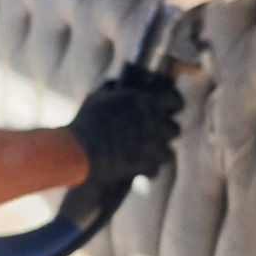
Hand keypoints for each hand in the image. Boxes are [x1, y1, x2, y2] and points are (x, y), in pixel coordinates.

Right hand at [67, 75, 183, 186]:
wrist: (80, 151)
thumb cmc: (87, 123)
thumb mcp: (99, 98)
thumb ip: (115, 89)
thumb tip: (120, 86)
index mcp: (145, 100)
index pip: (175, 99)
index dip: (173, 105)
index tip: (170, 110)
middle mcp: (154, 121)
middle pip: (174, 129)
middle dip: (163, 133)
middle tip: (151, 136)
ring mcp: (153, 144)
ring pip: (167, 152)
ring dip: (156, 154)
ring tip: (142, 155)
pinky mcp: (147, 164)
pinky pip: (155, 168)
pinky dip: (146, 170)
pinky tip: (136, 169)